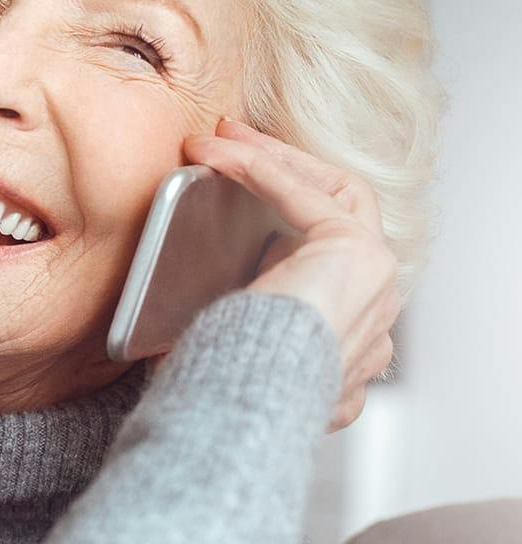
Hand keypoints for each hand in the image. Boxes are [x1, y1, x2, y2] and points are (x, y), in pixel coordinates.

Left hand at [183, 117, 399, 431]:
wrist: (240, 407)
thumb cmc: (222, 394)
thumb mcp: (231, 362)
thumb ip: (227, 341)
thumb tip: (166, 341)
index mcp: (346, 343)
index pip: (330, 257)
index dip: (285, 214)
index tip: (234, 190)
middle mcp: (374, 315)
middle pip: (344, 215)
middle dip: (289, 170)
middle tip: (234, 142)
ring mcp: (376, 286)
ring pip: (335, 194)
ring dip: (277, 157)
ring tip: (224, 136)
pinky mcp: (357, 256)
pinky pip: (308, 195)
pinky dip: (262, 167)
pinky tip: (223, 151)